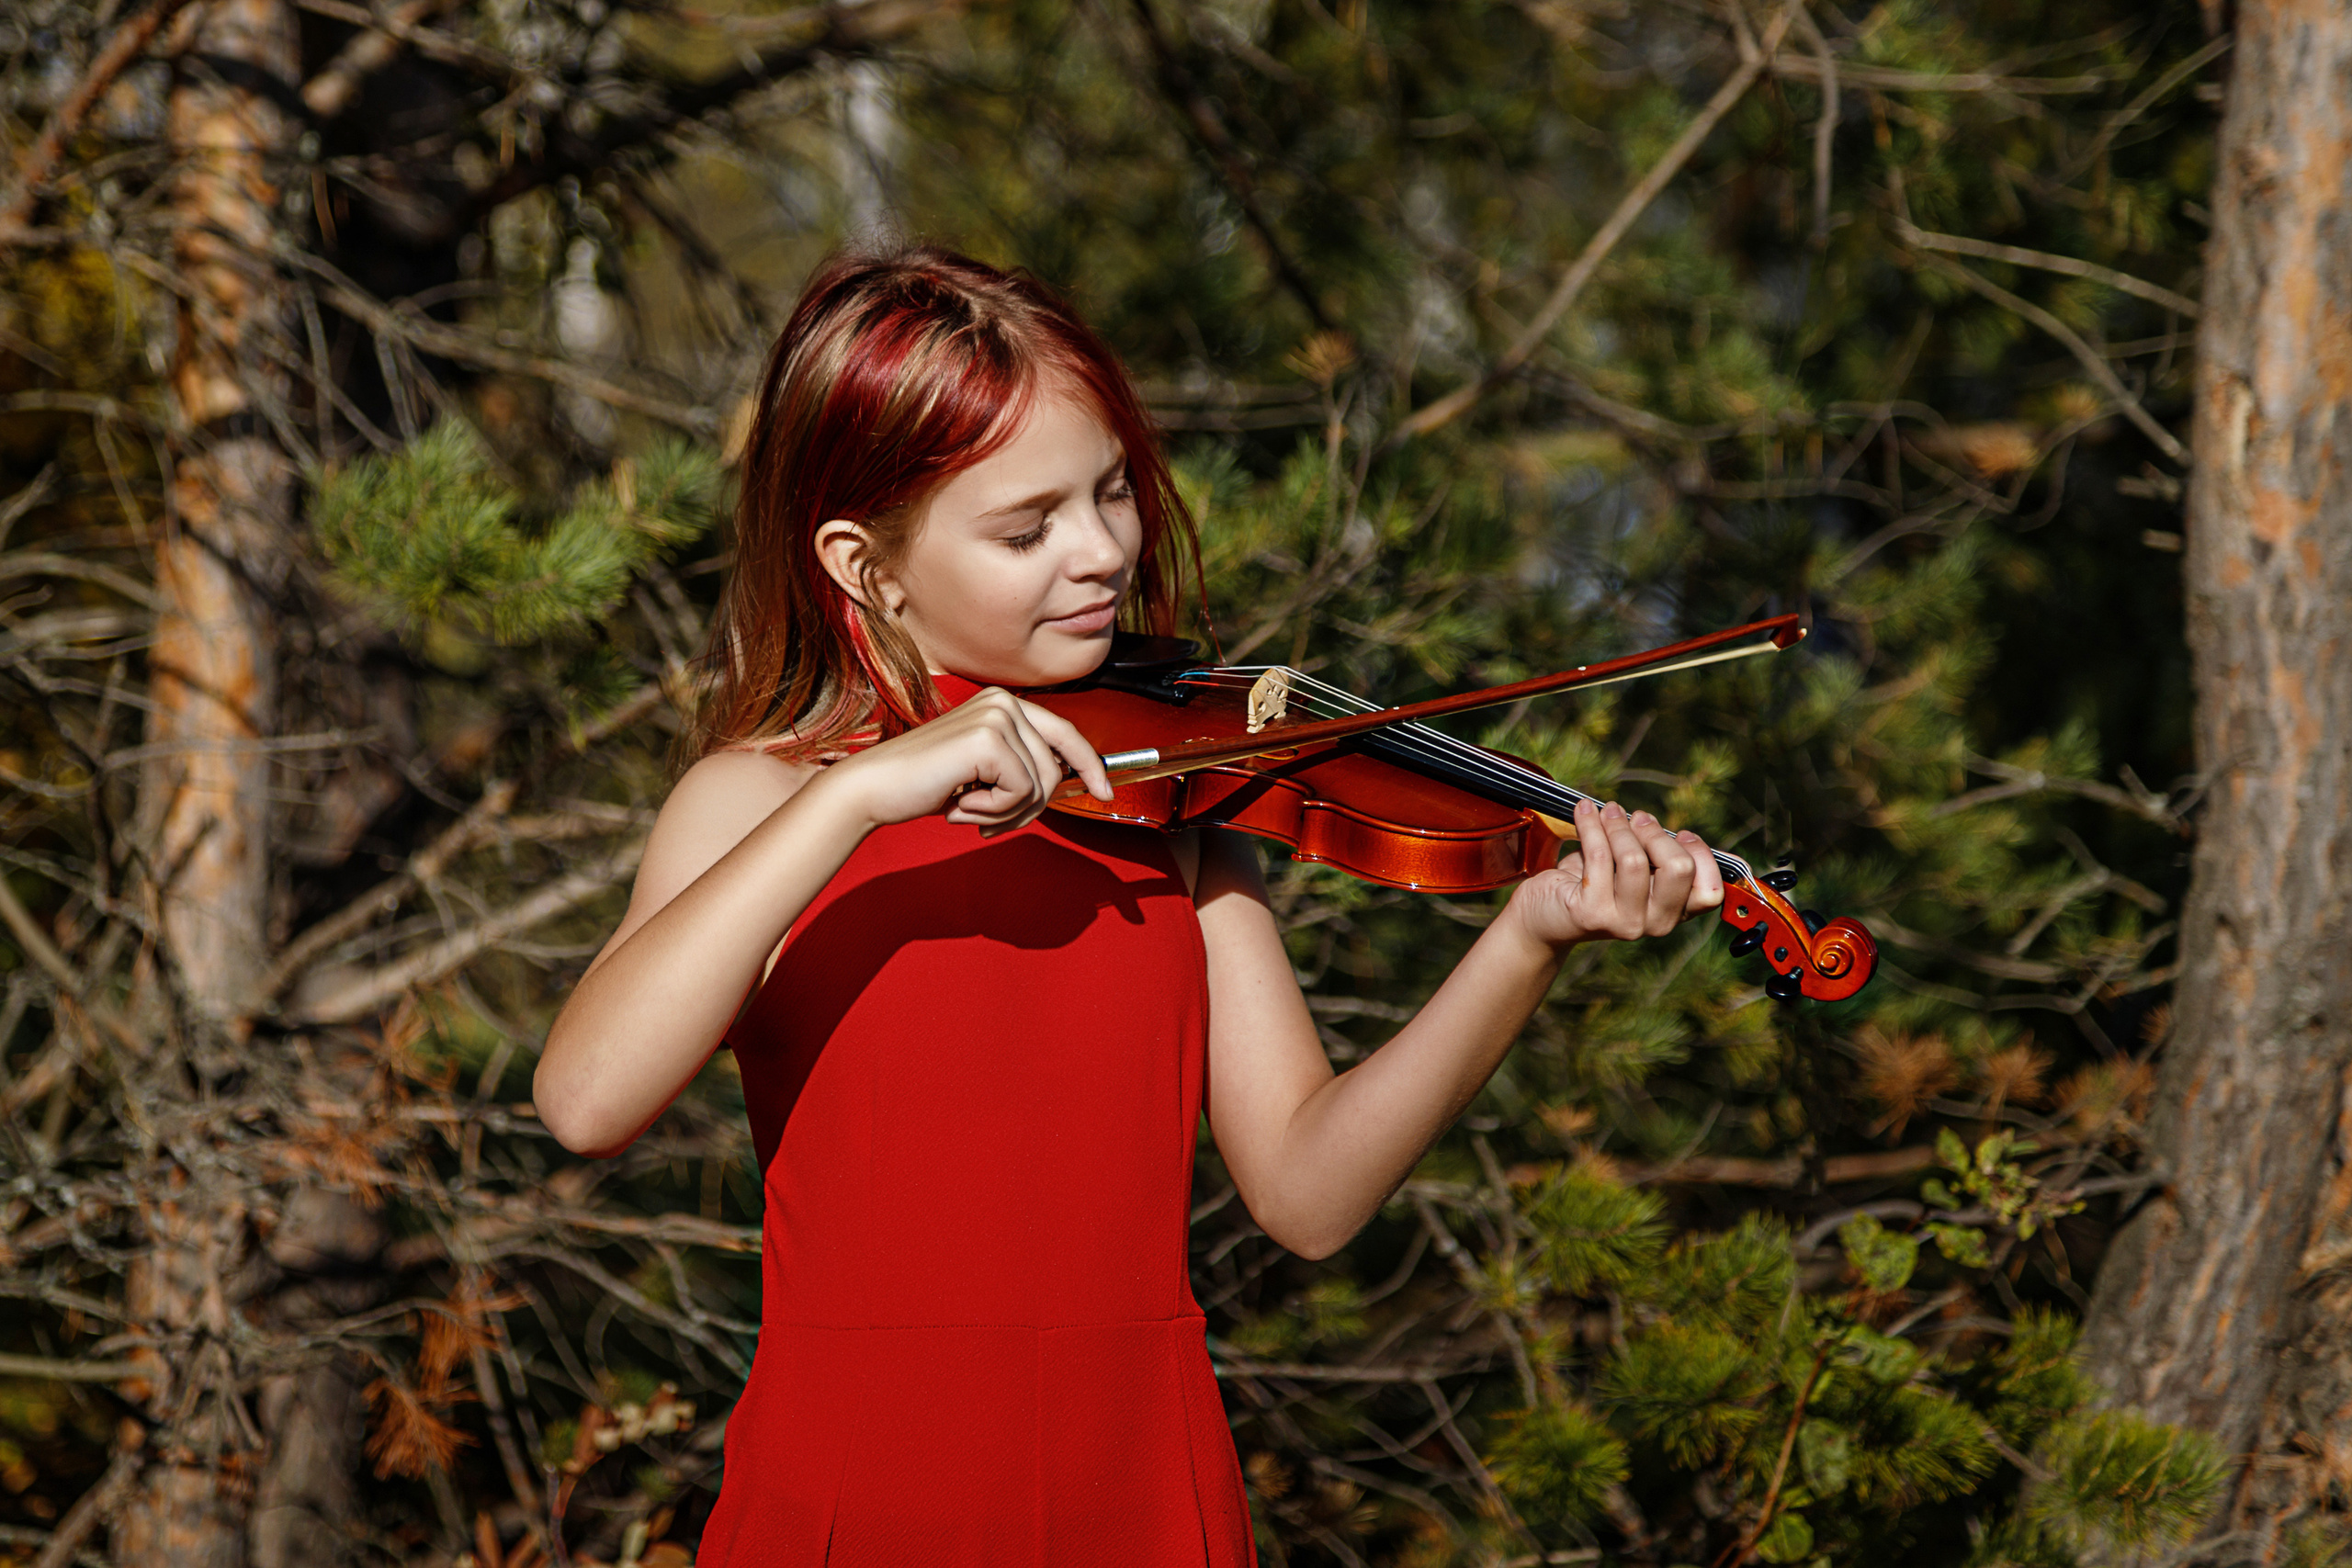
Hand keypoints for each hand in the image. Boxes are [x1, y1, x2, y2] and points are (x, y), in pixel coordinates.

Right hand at [821, 688, 1113, 834]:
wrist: (874, 788)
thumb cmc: (926, 785)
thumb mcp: (984, 772)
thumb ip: (1022, 767)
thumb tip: (1070, 780)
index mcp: (1004, 704)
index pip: (1065, 733)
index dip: (1091, 765)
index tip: (1105, 793)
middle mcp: (1004, 701)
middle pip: (1056, 768)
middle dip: (1029, 808)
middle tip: (988, 822)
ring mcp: (997, 716)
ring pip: (1042, 785)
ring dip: (1008, 814)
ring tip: (969, 810)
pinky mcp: (989, 739)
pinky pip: (1021, 792)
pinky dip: (994, 811)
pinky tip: (960, 804)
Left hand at [1505, 798, 1724, 951]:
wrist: (1543, 916)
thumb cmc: (1593, 885)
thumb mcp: (1633, 871)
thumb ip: (1655, 857)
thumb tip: (1662, 826)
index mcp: (1673, 913)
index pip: (1710, 891)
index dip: (1700, 855)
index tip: (1680, 832)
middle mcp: (1654, 924)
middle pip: (1679, 868)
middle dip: (1655, 832)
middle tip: (1635, 817)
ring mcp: (1624, 922)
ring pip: (1634, 858)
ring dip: (1619, 825)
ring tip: (1607, 812)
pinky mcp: (1591, 913)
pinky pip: (1598, 854)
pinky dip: (1592, 824)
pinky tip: (1584, 811)